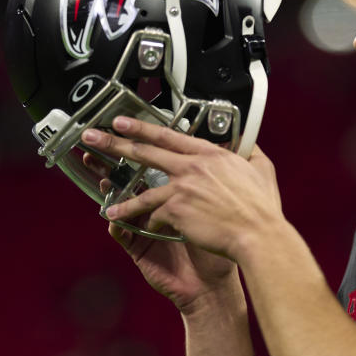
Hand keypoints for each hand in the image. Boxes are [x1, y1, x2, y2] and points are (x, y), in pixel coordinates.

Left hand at [80, 116, 283, 261]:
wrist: (258, 234)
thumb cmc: (262, 208)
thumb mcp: (262, 170)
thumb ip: (251, 154)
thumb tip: (249, 145)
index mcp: (210, 154)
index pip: (169, 135)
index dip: (142, 127)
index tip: (122, 121)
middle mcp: (192, 166)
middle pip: (145, 151)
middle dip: (115, 143)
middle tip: (93, 137)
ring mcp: (182, 187)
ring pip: (143, 190)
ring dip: (123, 197)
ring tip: (109, 204)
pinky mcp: (176, 210)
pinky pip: (154, 216)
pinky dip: (149, 223)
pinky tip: (141, 230)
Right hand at [82, 148, 238, 313]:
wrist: (216, 285)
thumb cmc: (223, 245)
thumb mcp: (228, 202)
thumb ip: (223, 175)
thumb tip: (225, 145)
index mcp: (177, 193)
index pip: (156, 163)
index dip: (143, 144)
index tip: (130, 125)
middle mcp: (159, 207)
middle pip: (131, 176)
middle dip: (114, 158)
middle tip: (96, 141)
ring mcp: (146, 227)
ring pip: (121, 201)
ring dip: (108, 187)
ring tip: (99, 175)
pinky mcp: (140, 249)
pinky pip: (123, 234)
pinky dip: (117, 224)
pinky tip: (112, 215)